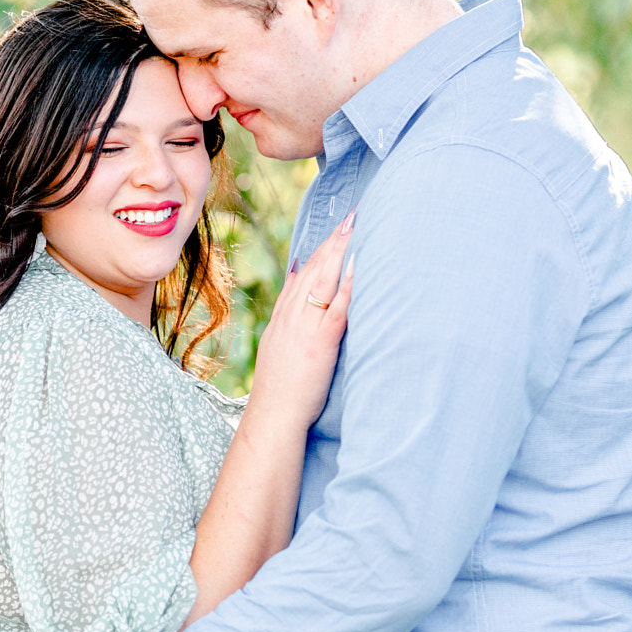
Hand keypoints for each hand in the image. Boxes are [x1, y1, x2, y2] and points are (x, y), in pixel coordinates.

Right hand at [250, 211, 354, 427]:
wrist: (273, 416)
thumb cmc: (281, 390)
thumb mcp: (277, 347)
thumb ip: (287, 317)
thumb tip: (294, 286)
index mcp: (283, 319)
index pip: (302, 275)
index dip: (319, 251)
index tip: (334, 230)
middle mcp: (292, 317)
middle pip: (314, 270)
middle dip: (332, 242)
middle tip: (351, 216)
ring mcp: (305, 328)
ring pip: (323, 281)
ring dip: (340, 252)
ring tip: (355, 227)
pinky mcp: (320, 342)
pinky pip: (336, 307)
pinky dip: (346, 284)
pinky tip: (357, 265)